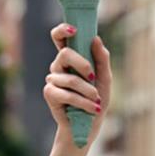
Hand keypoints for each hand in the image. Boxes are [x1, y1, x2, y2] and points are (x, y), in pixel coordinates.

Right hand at [44, 25, 111, 143]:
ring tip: (96, 101)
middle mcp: (59, 66)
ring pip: (69, 78)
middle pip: (64, 54)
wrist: (88, 126)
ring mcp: (53, 80)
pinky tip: (92, 108)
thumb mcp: (104, 78)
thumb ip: (102, 59)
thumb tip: (96, 39)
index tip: (74, 30)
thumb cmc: (96, 100)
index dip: (62, 30)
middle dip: (82, 64)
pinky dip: (82, 101)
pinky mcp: (50, 94)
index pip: (60, 38)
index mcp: (71, 59)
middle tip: (93, 76)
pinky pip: (66, 93)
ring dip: (88, 90)